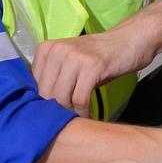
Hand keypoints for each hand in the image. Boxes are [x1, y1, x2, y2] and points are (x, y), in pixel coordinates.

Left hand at [32, 23, 156, 116]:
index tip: (52, 113)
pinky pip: (80, 100)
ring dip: (68, 114)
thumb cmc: (97, 56)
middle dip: (55, 111)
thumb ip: (54, 77)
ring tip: (76, 119)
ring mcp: (74, 57)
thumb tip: (39, 106)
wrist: (127, 41)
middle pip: (46, 93)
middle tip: (65, 120)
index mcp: (47, 48)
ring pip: (61, 98)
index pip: (34, 84)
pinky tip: (87, 116)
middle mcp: (57, 50)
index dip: (42, 102)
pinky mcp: (91, 67)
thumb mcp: (70, 62)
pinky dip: (83, 113)